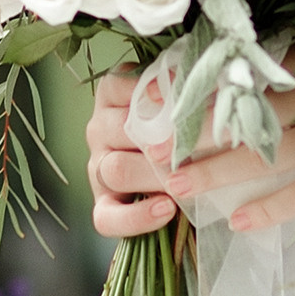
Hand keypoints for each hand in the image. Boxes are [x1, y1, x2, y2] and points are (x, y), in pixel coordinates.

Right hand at [86, 64, 179, 240]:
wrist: (193, 177)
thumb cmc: (191, 128)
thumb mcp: (185, 103)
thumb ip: (183, 89)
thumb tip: (189, 78)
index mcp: (114, 96)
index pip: (120, 85)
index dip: (150, 87)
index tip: (182, 86)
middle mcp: (99, 129)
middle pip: (119, 130)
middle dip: (160, 139)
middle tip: (196, 145)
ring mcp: (97, 168)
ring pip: (115, 170)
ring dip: (154, 176)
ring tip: (186, 180)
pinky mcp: (103, 205)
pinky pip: (107, 217)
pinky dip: (137, 217)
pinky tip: (166, 210)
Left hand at [160, 51, 294, 236]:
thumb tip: (254, 38)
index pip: (244, 71)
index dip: (195, 86)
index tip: (150, 96)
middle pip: (243, 115)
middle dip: (191, 133)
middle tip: (142, 146)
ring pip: (267, 156)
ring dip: (218, 172)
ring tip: (175, 186)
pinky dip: (274, 208)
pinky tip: (239, 222)